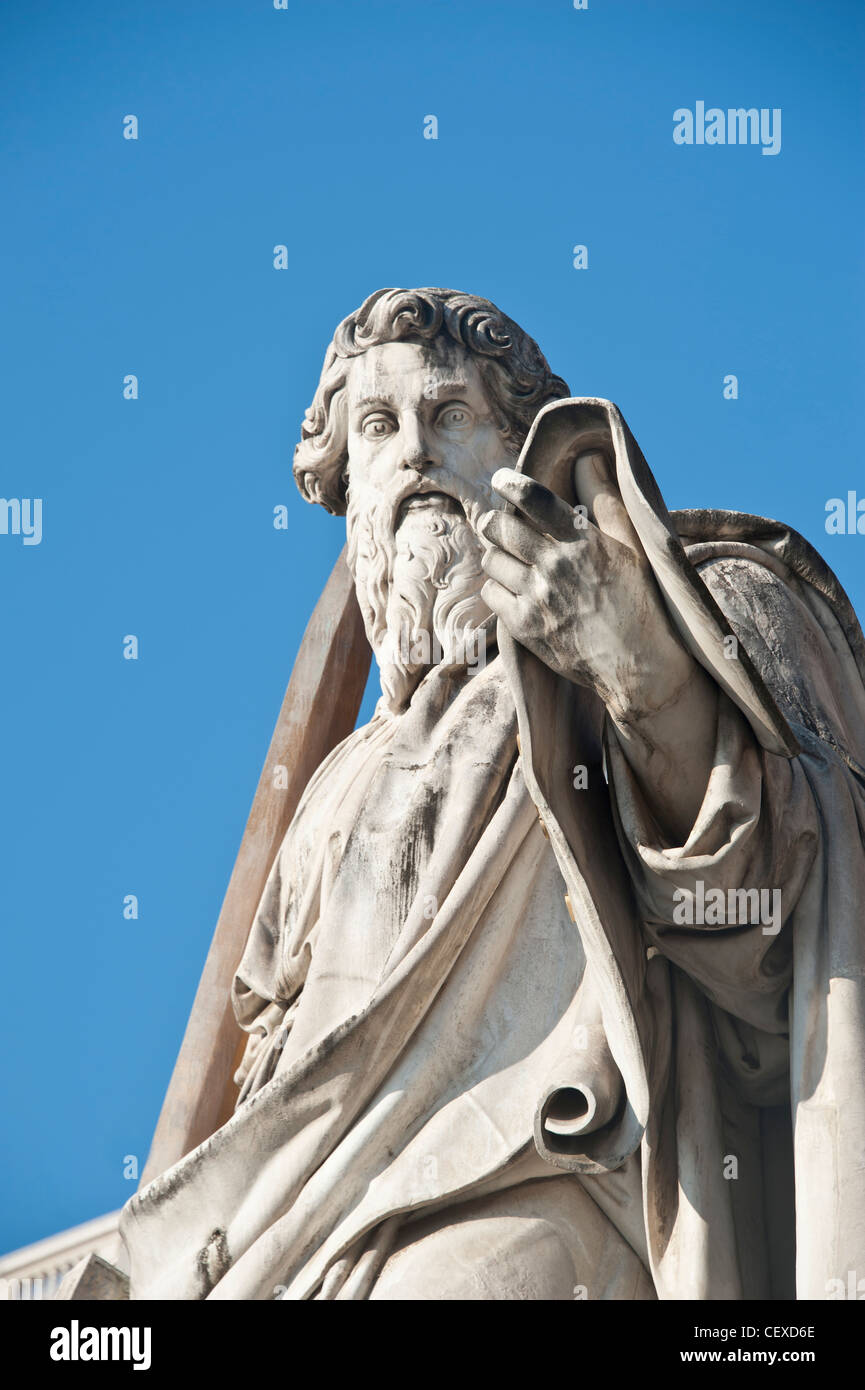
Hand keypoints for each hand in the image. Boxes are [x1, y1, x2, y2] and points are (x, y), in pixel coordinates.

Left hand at [477, 457, 692, 721]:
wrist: (638, 667)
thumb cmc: (641, 603)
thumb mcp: (634, 547)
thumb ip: (606, 502)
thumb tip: (588, 459)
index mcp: (584, 542)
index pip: (535, 500)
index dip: (511, 485)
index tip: (501, 479)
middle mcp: (556, 566)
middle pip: (501, 528)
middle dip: (494, 521)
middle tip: (496, 522)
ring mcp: (537, 598)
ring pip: (492, 561)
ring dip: (497, 555)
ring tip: (509, 559)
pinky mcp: (525, 627)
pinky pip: (491, 594)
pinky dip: (497, 588)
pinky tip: (512, 589)